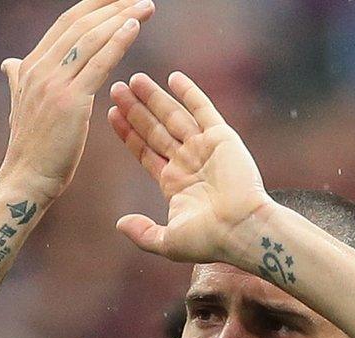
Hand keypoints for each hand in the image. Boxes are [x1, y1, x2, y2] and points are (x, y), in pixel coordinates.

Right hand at [0, 0, 151, 200]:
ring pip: (90, 38)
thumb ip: (19, 79)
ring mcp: (53, 81)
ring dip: (119, 17)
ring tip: (144, 5)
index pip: (65, 25)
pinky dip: (116, 41)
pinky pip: (98, 62)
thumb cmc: (33, 146)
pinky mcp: (70, 99)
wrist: (27, 176)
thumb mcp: (22, 104)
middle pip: (79, 24)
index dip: (91, 7)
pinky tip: (133, 26)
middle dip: (109, 5)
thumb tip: (11, 63)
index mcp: (30, 65)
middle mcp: (39, 67)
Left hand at [107, 72, 273, 267]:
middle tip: (117, 89)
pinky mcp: (223, 139)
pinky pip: (203, 110)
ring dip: (155, 98)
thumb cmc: (210, 240)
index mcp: (176, 183)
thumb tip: (120, 223)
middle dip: (136, 110)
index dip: (128, 133)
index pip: (145, 151)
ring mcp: (206, 149)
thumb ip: (143, 233)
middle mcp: (189, 163)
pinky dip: (190, 93)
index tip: (111, 114)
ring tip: (134, 79)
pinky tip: (173, 77)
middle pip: (156, 130)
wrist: (243, 229)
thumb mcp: (169, 242)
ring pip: (174, 117)